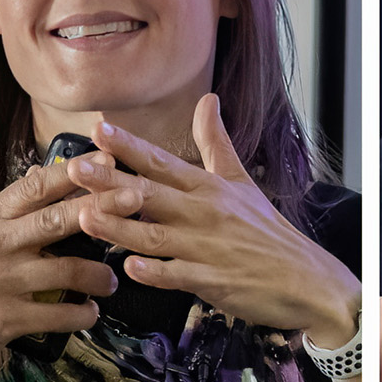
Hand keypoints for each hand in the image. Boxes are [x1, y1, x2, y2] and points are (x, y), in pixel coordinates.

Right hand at [0, 157, 118, 381]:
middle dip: (104, 207)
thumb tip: (38, 172)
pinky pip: (59, 313)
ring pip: (69, 270)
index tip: (109, 159)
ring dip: (100, 275)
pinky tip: (90, 312)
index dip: (76, 171)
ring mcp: (0, 282)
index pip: (36, 187)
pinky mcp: (5, 318)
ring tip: (111, 279)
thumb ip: (3, 207)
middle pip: (59, 219)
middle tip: (138, 200)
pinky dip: (82, 313)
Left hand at [71, 96, 358, 346]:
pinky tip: (129, 267)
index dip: (130, 146)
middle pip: (151, 193)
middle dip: (111, 181)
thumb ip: (216, 143)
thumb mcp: (243, 180)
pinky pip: (176, 276)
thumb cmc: (268, 231)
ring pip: (155, 236)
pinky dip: (154, 272)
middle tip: (77, 168)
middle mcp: (205, 213)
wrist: (305, 278)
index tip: (99, 129)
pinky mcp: (211, 281)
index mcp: (210, 188)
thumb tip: (208, 100)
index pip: (163, 161)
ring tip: (86, 216)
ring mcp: (206, 248)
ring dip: (120, 227)